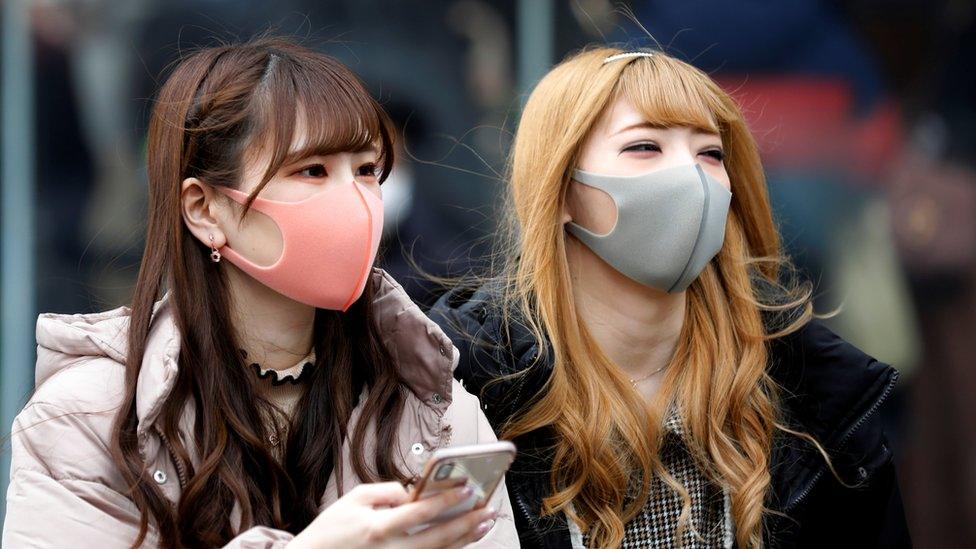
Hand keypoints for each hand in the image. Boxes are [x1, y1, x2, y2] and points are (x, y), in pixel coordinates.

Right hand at [288, 481, 496, 548]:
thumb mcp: (353, 500)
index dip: (447, 500)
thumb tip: (414, 492)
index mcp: (378, 529)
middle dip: (466, 523)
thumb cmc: (329, 532)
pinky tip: (461, 542)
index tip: (469, 488)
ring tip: (484, 524)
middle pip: (438, 538)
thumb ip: (386, 492)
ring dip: (465, 540)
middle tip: (489, 509)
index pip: (421, 513)